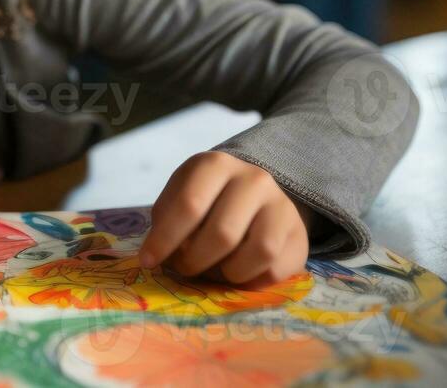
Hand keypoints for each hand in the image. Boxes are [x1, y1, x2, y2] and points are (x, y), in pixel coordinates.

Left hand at [137, 151, 309, 285]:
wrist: (255, 195)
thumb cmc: (207, 199)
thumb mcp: (180, 197)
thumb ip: (167, 221)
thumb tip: (156, 256)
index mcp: (215, 165)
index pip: (189, 205)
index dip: (165, 239)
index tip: (148, 262)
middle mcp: (253, 179)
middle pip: (222, 234)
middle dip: (195, 261)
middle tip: (184, 268)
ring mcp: (281, 205)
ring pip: (257, 253)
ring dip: (227, 272)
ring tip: (214, 268)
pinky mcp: (299, 234)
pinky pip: (274, 271)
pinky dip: (250, 281)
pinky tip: (238, 271)